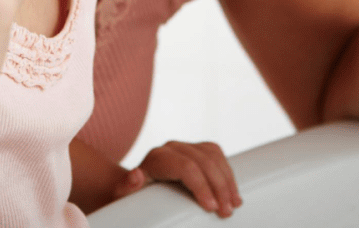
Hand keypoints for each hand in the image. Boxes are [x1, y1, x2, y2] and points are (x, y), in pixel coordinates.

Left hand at [112, 141, 241, 217]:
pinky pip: (218, 155)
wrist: (136, 186)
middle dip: (219, 188)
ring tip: (234, 205)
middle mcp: (172, 148)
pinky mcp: (197, 150)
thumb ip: (127, 186)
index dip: (201, 186)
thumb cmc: (131, 195)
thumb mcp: (124, 194)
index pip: (186, 167)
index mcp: (157, 158)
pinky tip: (233, 192)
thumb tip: (136, 176)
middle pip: (204, 162)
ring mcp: (186, 146)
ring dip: (228, 181)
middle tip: (226, 212)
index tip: (211, 208)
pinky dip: (228, 173)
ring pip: (214, 156)